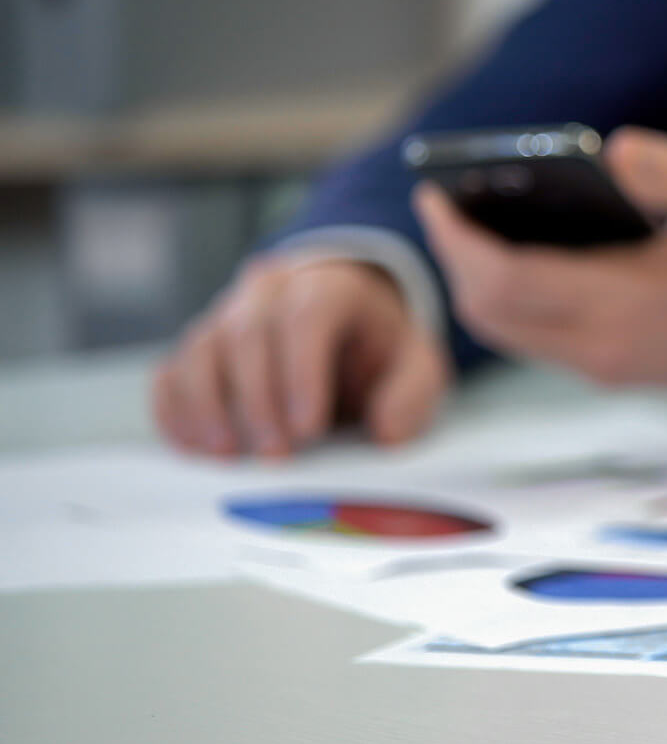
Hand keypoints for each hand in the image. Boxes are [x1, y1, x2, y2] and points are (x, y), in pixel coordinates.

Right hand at [151, 259, 450, 457]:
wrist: (347, 329)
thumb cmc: (378, 350)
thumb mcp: (416, 365)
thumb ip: (411, 393)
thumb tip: (386, 431)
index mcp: (328, 287)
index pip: (306, 316)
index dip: (302, 372)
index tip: (309, 428)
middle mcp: (269, 292)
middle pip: (247, 334)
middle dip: (258, 400)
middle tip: (276, 455)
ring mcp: (226, 316)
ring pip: (200, 350)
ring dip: (208, 407)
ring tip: (229, 456)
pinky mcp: (199, 350)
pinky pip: (172, 374)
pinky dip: (175, 412)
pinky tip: (195, 449)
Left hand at [414, 127, 666, 393]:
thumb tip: (609, 152)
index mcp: (628, 301)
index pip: (505, 280)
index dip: (456, 240)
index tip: (435, 195)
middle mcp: (605, 346)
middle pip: (489, 314)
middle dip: (454, 261)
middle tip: (446, 207)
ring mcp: (608, 365)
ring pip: (508, 332)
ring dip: (480, 284)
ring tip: (476, 227)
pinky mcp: (616, 370)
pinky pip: (538, 339)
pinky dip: (514, 300)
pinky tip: (525, 253)